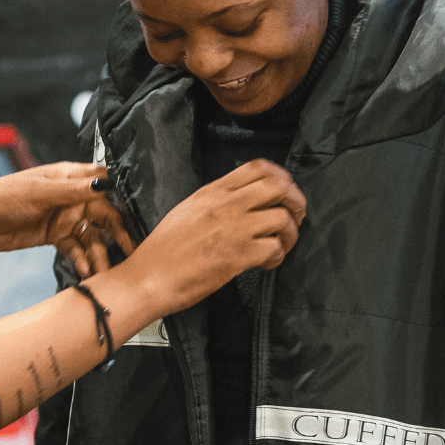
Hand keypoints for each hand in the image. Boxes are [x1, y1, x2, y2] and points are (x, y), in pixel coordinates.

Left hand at [0, 162, 135, 275]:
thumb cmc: (3, 197)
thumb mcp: (40, 193)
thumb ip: (74, 190)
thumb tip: (104, 183)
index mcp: (69, 177)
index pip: (103, 182)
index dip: (121, 197)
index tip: (136, 215)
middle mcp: (71, 196)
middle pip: (103, 214)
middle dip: (116, 232)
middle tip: (129, 249)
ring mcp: (64, 217)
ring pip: (91, 235)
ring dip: (98, 251)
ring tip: (104, 269)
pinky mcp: (56, 236)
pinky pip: (76, 248)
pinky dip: (82, 259)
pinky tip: (86, 270)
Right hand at [122, 159, 305, 315]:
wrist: (149, 277)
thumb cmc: (163, 250)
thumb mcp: (187, 210)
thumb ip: (215, 201)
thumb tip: (242, 200)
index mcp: (212, 191)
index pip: (257, 167)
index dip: (281, 176)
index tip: (285, 190)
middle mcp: (226, 205)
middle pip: (279, 187)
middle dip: (296, 201)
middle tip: (294, 216)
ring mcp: (233, 229)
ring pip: (282, 218)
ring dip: (290, 234)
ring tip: (281, 245)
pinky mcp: (238, 256)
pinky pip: (275, 249)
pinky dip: (278, 257)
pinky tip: (266, 263)